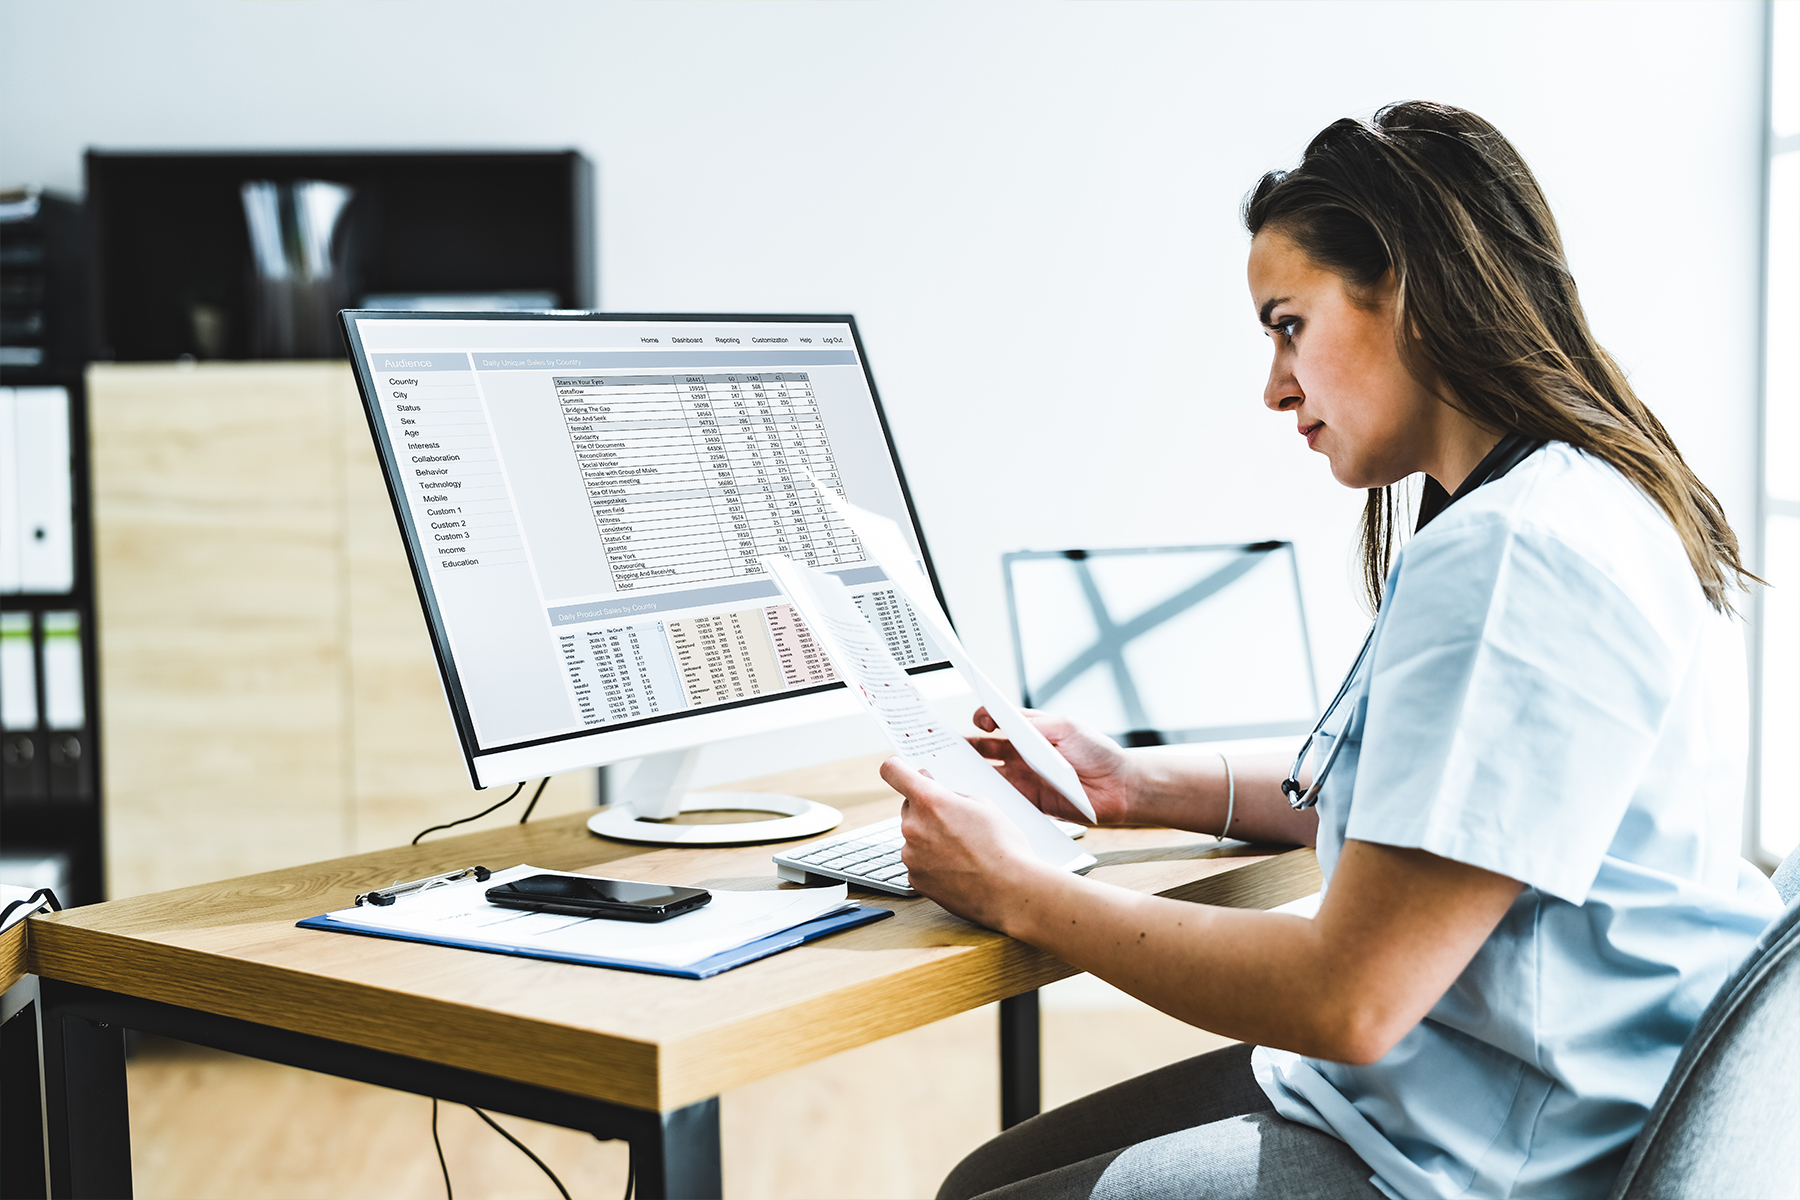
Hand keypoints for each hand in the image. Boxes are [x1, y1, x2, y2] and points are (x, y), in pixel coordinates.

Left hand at [880, 757, 1049, 930]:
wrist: (1010, 891)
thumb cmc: (1003, 848)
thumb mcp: (983, 805)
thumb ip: (952, 795)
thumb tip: (938, 792)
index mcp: (929, 800)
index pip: (893, 771)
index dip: (897, 768)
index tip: (901, 771)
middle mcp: (913, 826)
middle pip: (908, 808)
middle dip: (926, 810)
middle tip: (953, 820)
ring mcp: (911, 855)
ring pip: (914, 837)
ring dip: (930, 838)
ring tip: (962, 850)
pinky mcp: (915, 878)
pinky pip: (918, 862)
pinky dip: (932, 862)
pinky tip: (957, 867)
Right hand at [969, 707, 1136, 824]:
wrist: (1119, 787)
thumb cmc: (1098, 752)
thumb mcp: (1066, 727)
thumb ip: (1034, 725)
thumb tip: (1004, 721)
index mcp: (1032, 731)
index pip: (999, 720)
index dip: (983, 718)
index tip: (978, 720)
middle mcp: (1023, 754)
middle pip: (985, 748)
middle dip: (965, 745)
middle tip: (946, 745)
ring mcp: (1024, 778)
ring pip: (989, 773)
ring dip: (971, 772)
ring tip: (953, 770)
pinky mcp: (1028, 801)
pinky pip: (1002, 798)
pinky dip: (987, 797)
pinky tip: (975, 795)